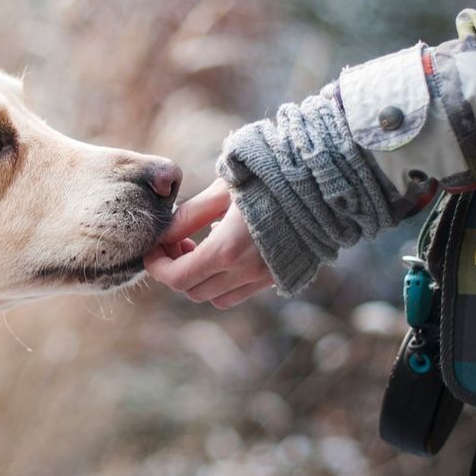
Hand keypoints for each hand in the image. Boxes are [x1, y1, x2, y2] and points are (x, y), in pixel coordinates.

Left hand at [144, 179, 273, 308]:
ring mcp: (265, 278)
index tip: (152, 248)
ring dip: (199, 279)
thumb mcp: (222, 190)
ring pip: (216, 297)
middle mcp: (246, 272)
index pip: (177, 277)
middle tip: (176, 242)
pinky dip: (223, 281)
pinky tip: (225, 249)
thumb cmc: (269, 177)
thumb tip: (163, 234)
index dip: (157, 266)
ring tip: (198, 246)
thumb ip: (189, 215)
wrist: (323, 183)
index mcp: (228, 250)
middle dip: (175, 270)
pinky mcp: (279, 276)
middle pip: (192, 291)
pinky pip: (240, 292)